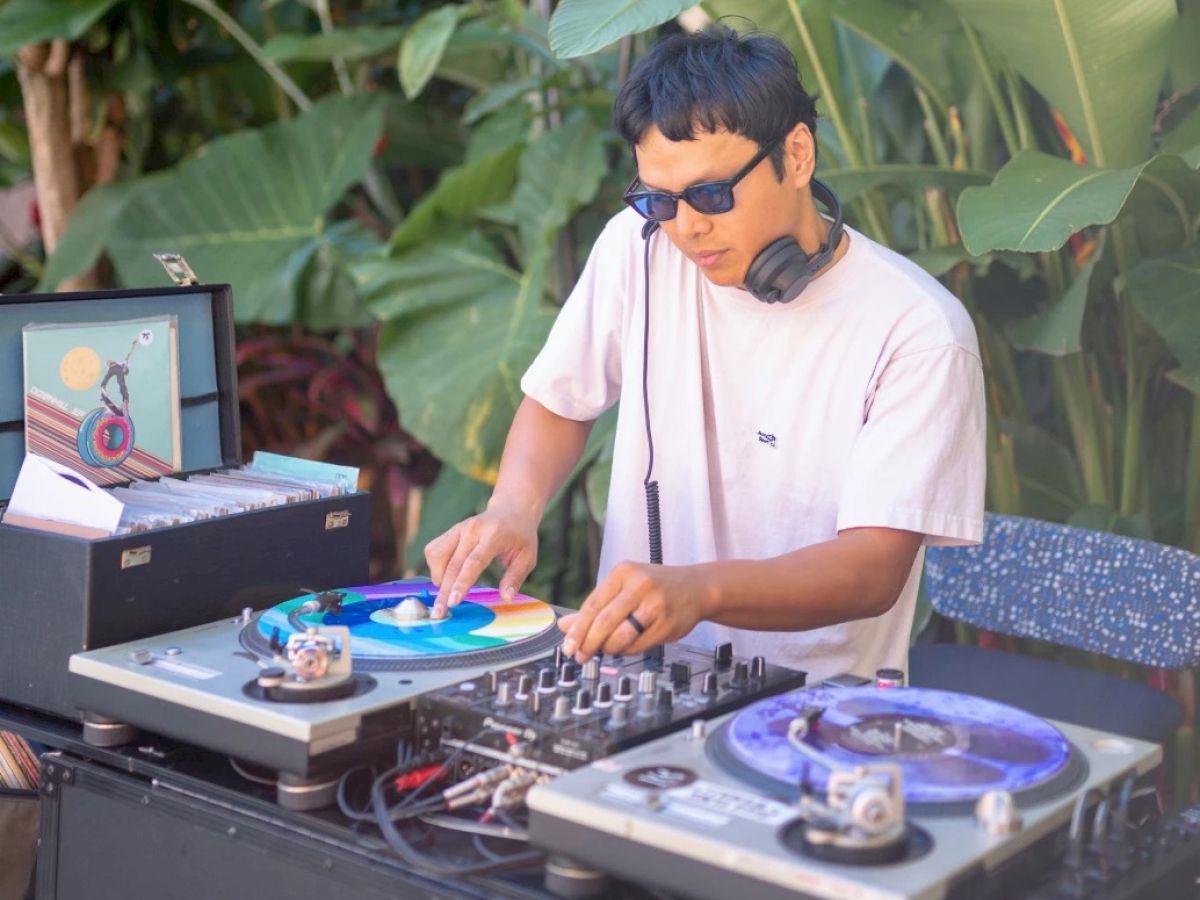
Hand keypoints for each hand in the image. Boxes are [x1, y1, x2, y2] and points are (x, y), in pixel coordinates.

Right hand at [424, 505, 537, 617]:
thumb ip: (515, 578)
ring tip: (447, 593)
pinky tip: (446, 576)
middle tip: (438, 614)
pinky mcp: (450, 531)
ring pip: (437, 555)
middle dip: (443, 591)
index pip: (473, 562)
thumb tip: (506, 598)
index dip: (462, 583)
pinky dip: (435, 567)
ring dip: (438, 578)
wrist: (511, 510)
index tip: (453, 602)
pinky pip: (434, 550)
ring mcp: (459, 528)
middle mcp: (472, 529)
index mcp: (493, 535)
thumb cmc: (521, 537)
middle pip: (452, 564)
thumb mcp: (527, 558)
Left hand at [558, 562, 712, 661]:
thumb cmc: (655, 587)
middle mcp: (640, 585)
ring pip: (621, 636)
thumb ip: (595, 606)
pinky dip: (627, 650)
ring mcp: (655, 605)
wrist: (696, 588)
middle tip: (579, 656)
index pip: (592, 604)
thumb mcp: (623, 588)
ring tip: (605, 650)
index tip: (568, 645)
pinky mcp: (668, 624)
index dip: (577, 629)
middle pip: (604, 622)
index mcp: (623, 572)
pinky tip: (625, 647)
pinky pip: (639, 645)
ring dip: (608, 648)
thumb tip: (564, 625)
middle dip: (588, 643)